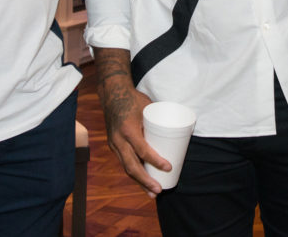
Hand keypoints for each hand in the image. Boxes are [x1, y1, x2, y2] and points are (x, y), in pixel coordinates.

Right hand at [98, 77, 170, 195]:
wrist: (112, 95)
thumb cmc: (133, 100)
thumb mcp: (147, 108)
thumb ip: (156, 123)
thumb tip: (175, 134)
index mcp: (128, 129)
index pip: (142, 150)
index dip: (156, 161)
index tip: (169, 167)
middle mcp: (118, 140)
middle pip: (132, 166)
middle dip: (146, 181)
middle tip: (159, 190)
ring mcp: (114, 144)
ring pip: (127, 167)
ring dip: (139, 182)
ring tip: (152, 193)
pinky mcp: (114, 146)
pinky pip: (124, 163)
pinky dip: (134, 173)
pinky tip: (142, 182)